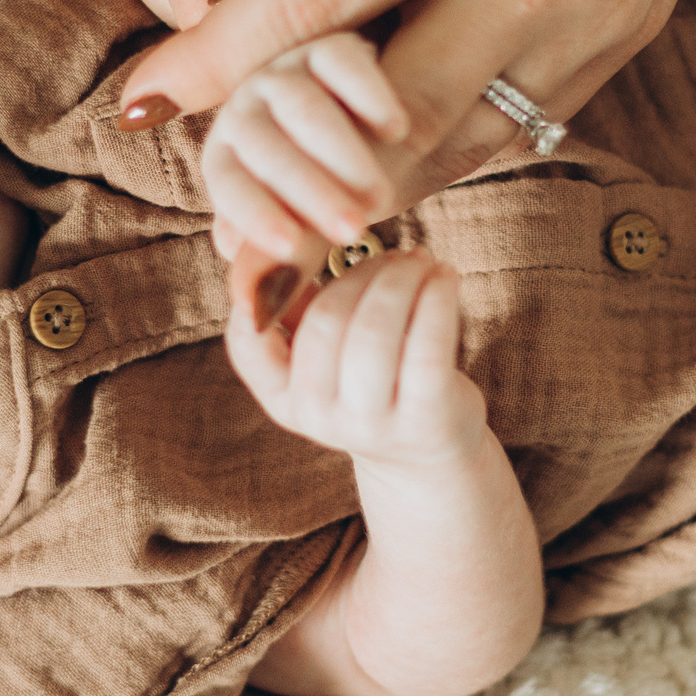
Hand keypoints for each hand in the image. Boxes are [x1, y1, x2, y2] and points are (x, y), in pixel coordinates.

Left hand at [122, 0, 695, 230]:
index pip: (301, 13)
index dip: (209, 70)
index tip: (140, 105)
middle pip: (382, 125)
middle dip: (289, 165)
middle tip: (223, 181)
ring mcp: (587, 20)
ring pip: (456, 151)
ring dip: (368, 179)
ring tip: (295, 188)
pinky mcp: (627, 36)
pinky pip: (520, 127)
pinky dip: (446, 147)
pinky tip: (392, 148)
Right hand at [226, 250, 486, 469]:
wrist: (427, 455)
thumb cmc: (374, 383)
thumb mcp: (326, 357)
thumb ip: (296, 308)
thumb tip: (270, 240)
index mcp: (282, 398)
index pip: (249, 342)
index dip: (263, 289)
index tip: (295, 244)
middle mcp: (317, 416)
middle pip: (326, 321)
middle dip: (363, 274)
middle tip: (398, 253)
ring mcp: (369, 423)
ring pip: (375, 330)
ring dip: (402, 279)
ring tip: (423, 261)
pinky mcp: (424, 419)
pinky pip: (426, 344)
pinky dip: (438, 298)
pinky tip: (446, 277)